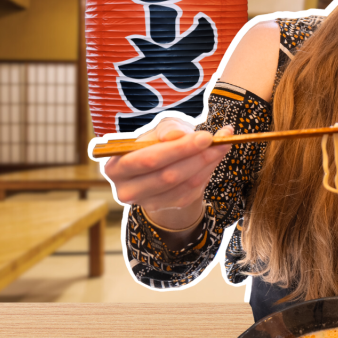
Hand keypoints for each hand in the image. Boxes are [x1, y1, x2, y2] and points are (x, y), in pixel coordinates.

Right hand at [103, 118, 232, 220]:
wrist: (158, 168)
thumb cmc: (154, 144)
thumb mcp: (157, 130)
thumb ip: (167, 128)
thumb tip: (176, 136)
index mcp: (116, 166)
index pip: (148, 159)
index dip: (178, 149)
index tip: (205, 136)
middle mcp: (126, 190)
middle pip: (167, 176)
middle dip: (197, 156)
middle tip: (218, 141)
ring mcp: (146, 203)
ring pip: (183, 185)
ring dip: (207, 164)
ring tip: (222, 146)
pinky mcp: (165, 208)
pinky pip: (191, 192)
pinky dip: (206, 174)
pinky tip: (214, 159)